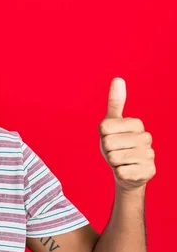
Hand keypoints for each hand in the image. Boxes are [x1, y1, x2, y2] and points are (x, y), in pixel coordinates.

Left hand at [99, 77, 155, 191]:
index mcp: (136, 123)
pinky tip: (127, 171)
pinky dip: (119, 173)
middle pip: (109, 142)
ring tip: (121, 161)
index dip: (103, 135)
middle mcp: (146, 138)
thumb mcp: (111, 123)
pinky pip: (122, 172)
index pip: (105, 127)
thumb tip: (118, 78)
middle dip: (107, 150)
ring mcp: (149, 155)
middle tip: (115, 151)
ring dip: (113, 162)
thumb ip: (115, 102)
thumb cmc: (116, 145)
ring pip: (115, 158)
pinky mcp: (149, 171)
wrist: (127, 172)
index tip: (110, 137)